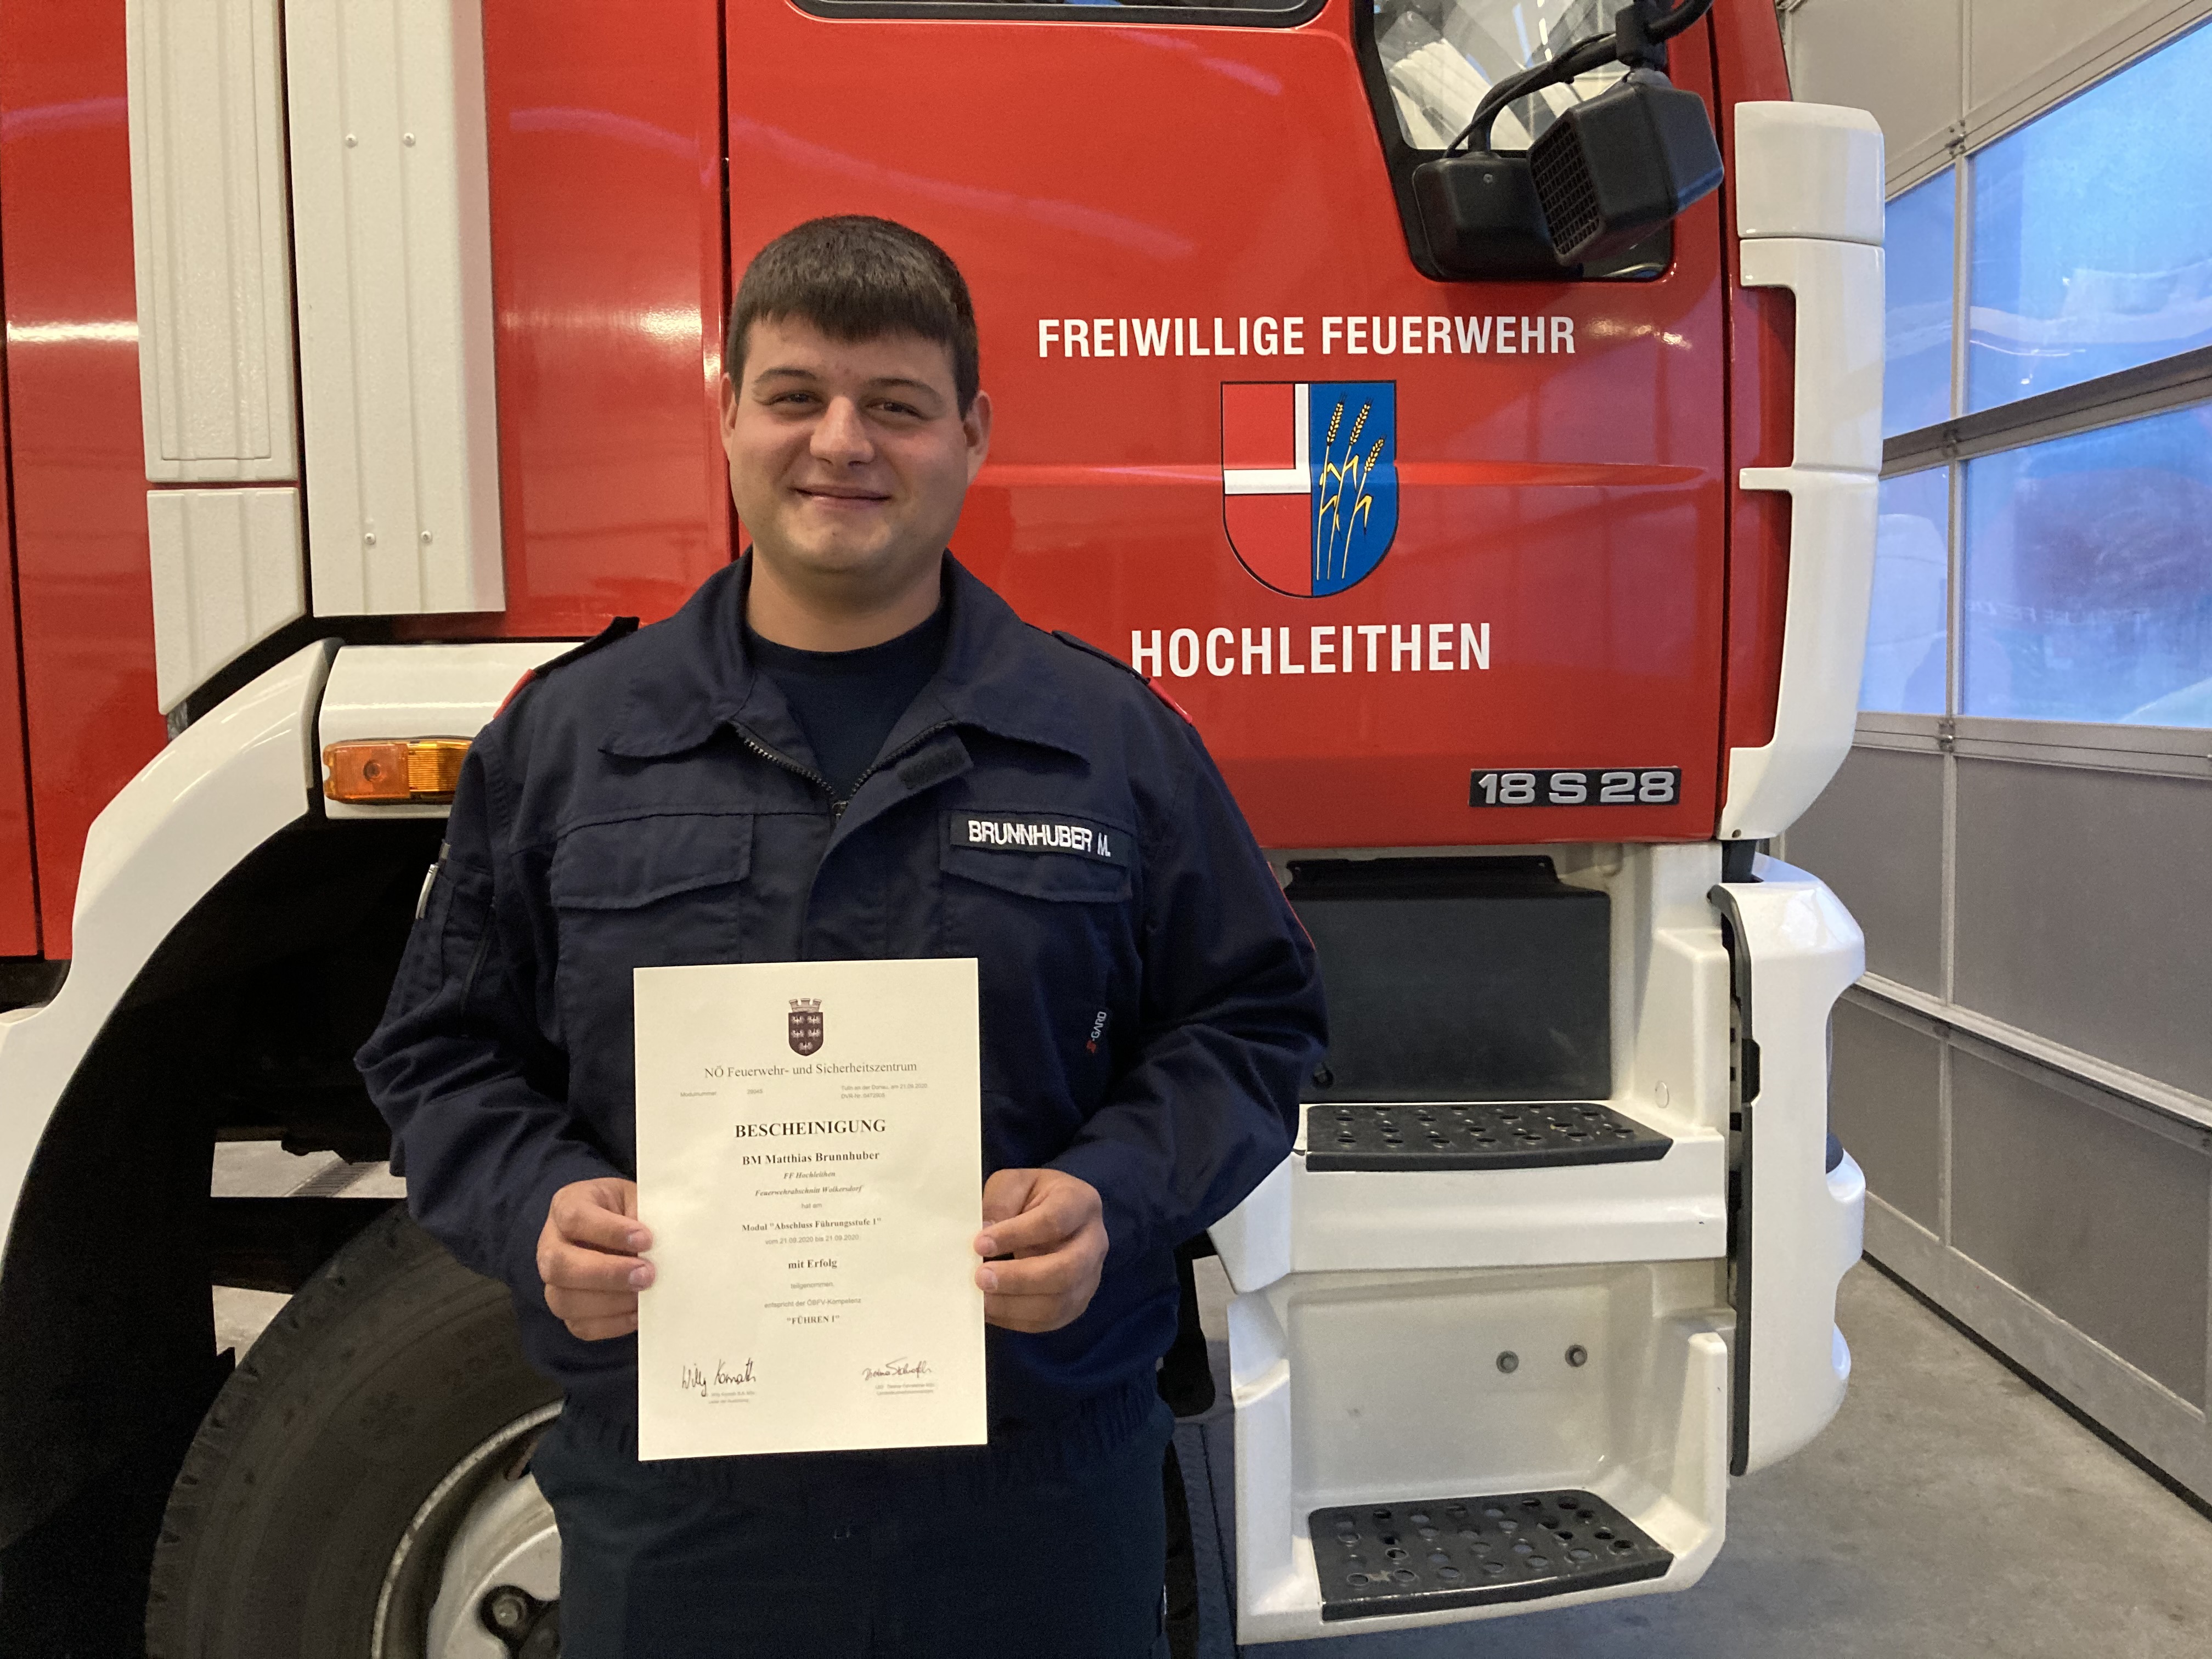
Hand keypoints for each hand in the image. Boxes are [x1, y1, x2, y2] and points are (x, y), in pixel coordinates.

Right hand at [537, 1177, 653, 1340]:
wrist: (624, 1230)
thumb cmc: (630, 1212)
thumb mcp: (637, 1199)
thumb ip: (646, 1216)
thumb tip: (665, 1245)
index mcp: (567, 1204)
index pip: (575, 1218)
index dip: (610, 1231)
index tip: (646, 1240)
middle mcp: (551, 1243)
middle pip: (559, 1265)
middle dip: (607, 1274)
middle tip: (647, 1274)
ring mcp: (554, 1280)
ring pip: (564, 1300)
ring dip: (610, 1302)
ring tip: (644, 1296)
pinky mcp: (567, 1307)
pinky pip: (580, 1325)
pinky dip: (612, 1324)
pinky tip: (638, 1313)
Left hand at [974, 1168, 1107, 1333]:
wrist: (1054, 1217)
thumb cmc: (1031, 1198)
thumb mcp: (1012, 1184)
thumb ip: (999, 1203)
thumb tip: (985, 1237)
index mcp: (1081, 1202)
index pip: (1054, 1221)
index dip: (1016, 1235)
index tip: (979, 1244)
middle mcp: (1094, 1242)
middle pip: (1067, 1270)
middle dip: (1020, 1278)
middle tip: (981, 1277)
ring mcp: (1090, 1276)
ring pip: (1059, 1302)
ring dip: (1015, 1305)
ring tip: (981, 1298)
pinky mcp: (1076, 1303)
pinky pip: (1050, 1320)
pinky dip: (1016, 1319)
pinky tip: (991, 1309)